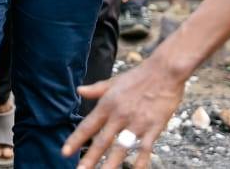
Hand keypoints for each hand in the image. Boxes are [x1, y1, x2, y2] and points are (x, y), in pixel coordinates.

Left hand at [64, 54, 185, 167]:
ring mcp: (136, 122)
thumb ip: (96, 89)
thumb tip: (79, 90)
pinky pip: (145, 148)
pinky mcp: (153, 127)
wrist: (164, 71)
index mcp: (108, 104)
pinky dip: (140, 161)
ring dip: (111, 164)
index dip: (75, 140)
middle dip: (90, 159)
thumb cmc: (138, 76)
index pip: (88, 125)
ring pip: (121, 148)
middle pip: (102, 141)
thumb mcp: (113, 81)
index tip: (65, 152)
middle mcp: (119, 115)